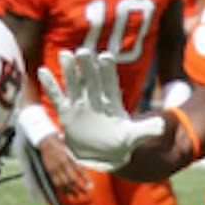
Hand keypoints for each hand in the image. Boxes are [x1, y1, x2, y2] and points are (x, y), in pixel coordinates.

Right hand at [34, 48, 160, 171]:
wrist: (105, 153)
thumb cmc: (121, 142)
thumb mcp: (134, 137)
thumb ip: (146, 129)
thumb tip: (162, 125)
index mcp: (112, 101)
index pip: (110, 82)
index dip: (108, 70)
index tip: (106, 57)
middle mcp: (95, 98)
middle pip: (91, 79)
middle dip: (87, 66)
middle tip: (84, 51)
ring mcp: (80, 104)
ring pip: (74, 84)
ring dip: (69, 70)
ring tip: (65, 54)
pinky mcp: (67, 113)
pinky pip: (57, 98)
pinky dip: (50, 86)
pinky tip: (42, 71)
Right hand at [35, 133, 92, 197]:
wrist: (46, 143)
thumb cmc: (60, 146)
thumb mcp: (70, 150)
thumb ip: (76, 160)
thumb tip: (85, 169)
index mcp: (70, 158)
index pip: (80, 170)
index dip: (86, 179)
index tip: (91, 186)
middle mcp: (63, 163)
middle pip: (73, 179)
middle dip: (80, 187)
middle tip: (86, 193)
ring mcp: (56, 168)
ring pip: (64, 183)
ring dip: (71, 190)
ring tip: (77, 195)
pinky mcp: (50, 171)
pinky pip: (56, 183)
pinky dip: (62, 189)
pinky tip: (67, 193)